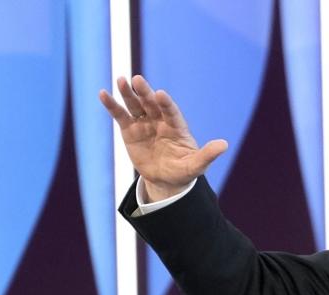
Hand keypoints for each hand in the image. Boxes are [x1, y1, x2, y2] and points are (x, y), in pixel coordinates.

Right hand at [97, 74, 227, 201]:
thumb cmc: (183, 170)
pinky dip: (112, 105)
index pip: (171, 112)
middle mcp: (160, 120)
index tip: (160, 94)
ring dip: (128, 93)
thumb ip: (207, 155)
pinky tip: (103, 94)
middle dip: (145, 92)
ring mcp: (144, 123)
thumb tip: (225, 145)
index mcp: (177, 126)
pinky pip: (120, 115)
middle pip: (151, 104)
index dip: (166, 103)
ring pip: (135, 105)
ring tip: (121, 81)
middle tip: (137, 80)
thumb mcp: (195, 165)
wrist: (164, 179)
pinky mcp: (129, 129)